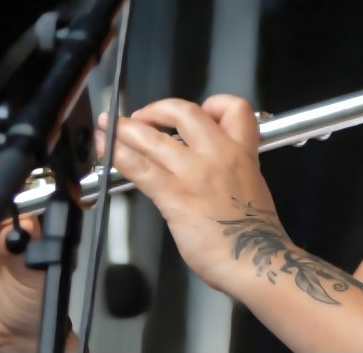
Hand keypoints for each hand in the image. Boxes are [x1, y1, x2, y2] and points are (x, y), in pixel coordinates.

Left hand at [96, 94, 277, 294]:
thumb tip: (206, 167)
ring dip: (125, 129)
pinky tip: (107, 153)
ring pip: (152, 138)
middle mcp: (218, 153)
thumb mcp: (252, 185)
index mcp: (242, 151)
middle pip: (184, 111)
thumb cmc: (255, 231)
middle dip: (158, 109)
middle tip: (144, 118)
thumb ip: (229, 168)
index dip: (214, 104)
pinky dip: (118, 156)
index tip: (201, 114)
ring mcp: (193, 172)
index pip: (234, 107)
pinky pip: (140, 167)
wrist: (256, 257)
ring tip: (107, 127)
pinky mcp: (173, 194)